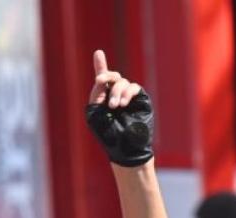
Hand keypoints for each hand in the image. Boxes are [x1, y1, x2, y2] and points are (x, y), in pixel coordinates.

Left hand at [85, 50, 152, 166]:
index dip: (100, 65)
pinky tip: (124, 104)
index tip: (98, 52)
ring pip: (122, 82)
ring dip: (117, 91)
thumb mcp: (95, 113)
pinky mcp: (140, 99)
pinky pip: (134, 87)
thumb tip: (101, 77)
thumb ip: (96, 94)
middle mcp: (115, 95)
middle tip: (100, 81)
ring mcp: (128, 97)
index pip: (102, 80)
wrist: (124, 146)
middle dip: (106, 77)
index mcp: (102, 99)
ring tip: (115, 106)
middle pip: (112, 77)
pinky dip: (127, 93)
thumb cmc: (107, 134)